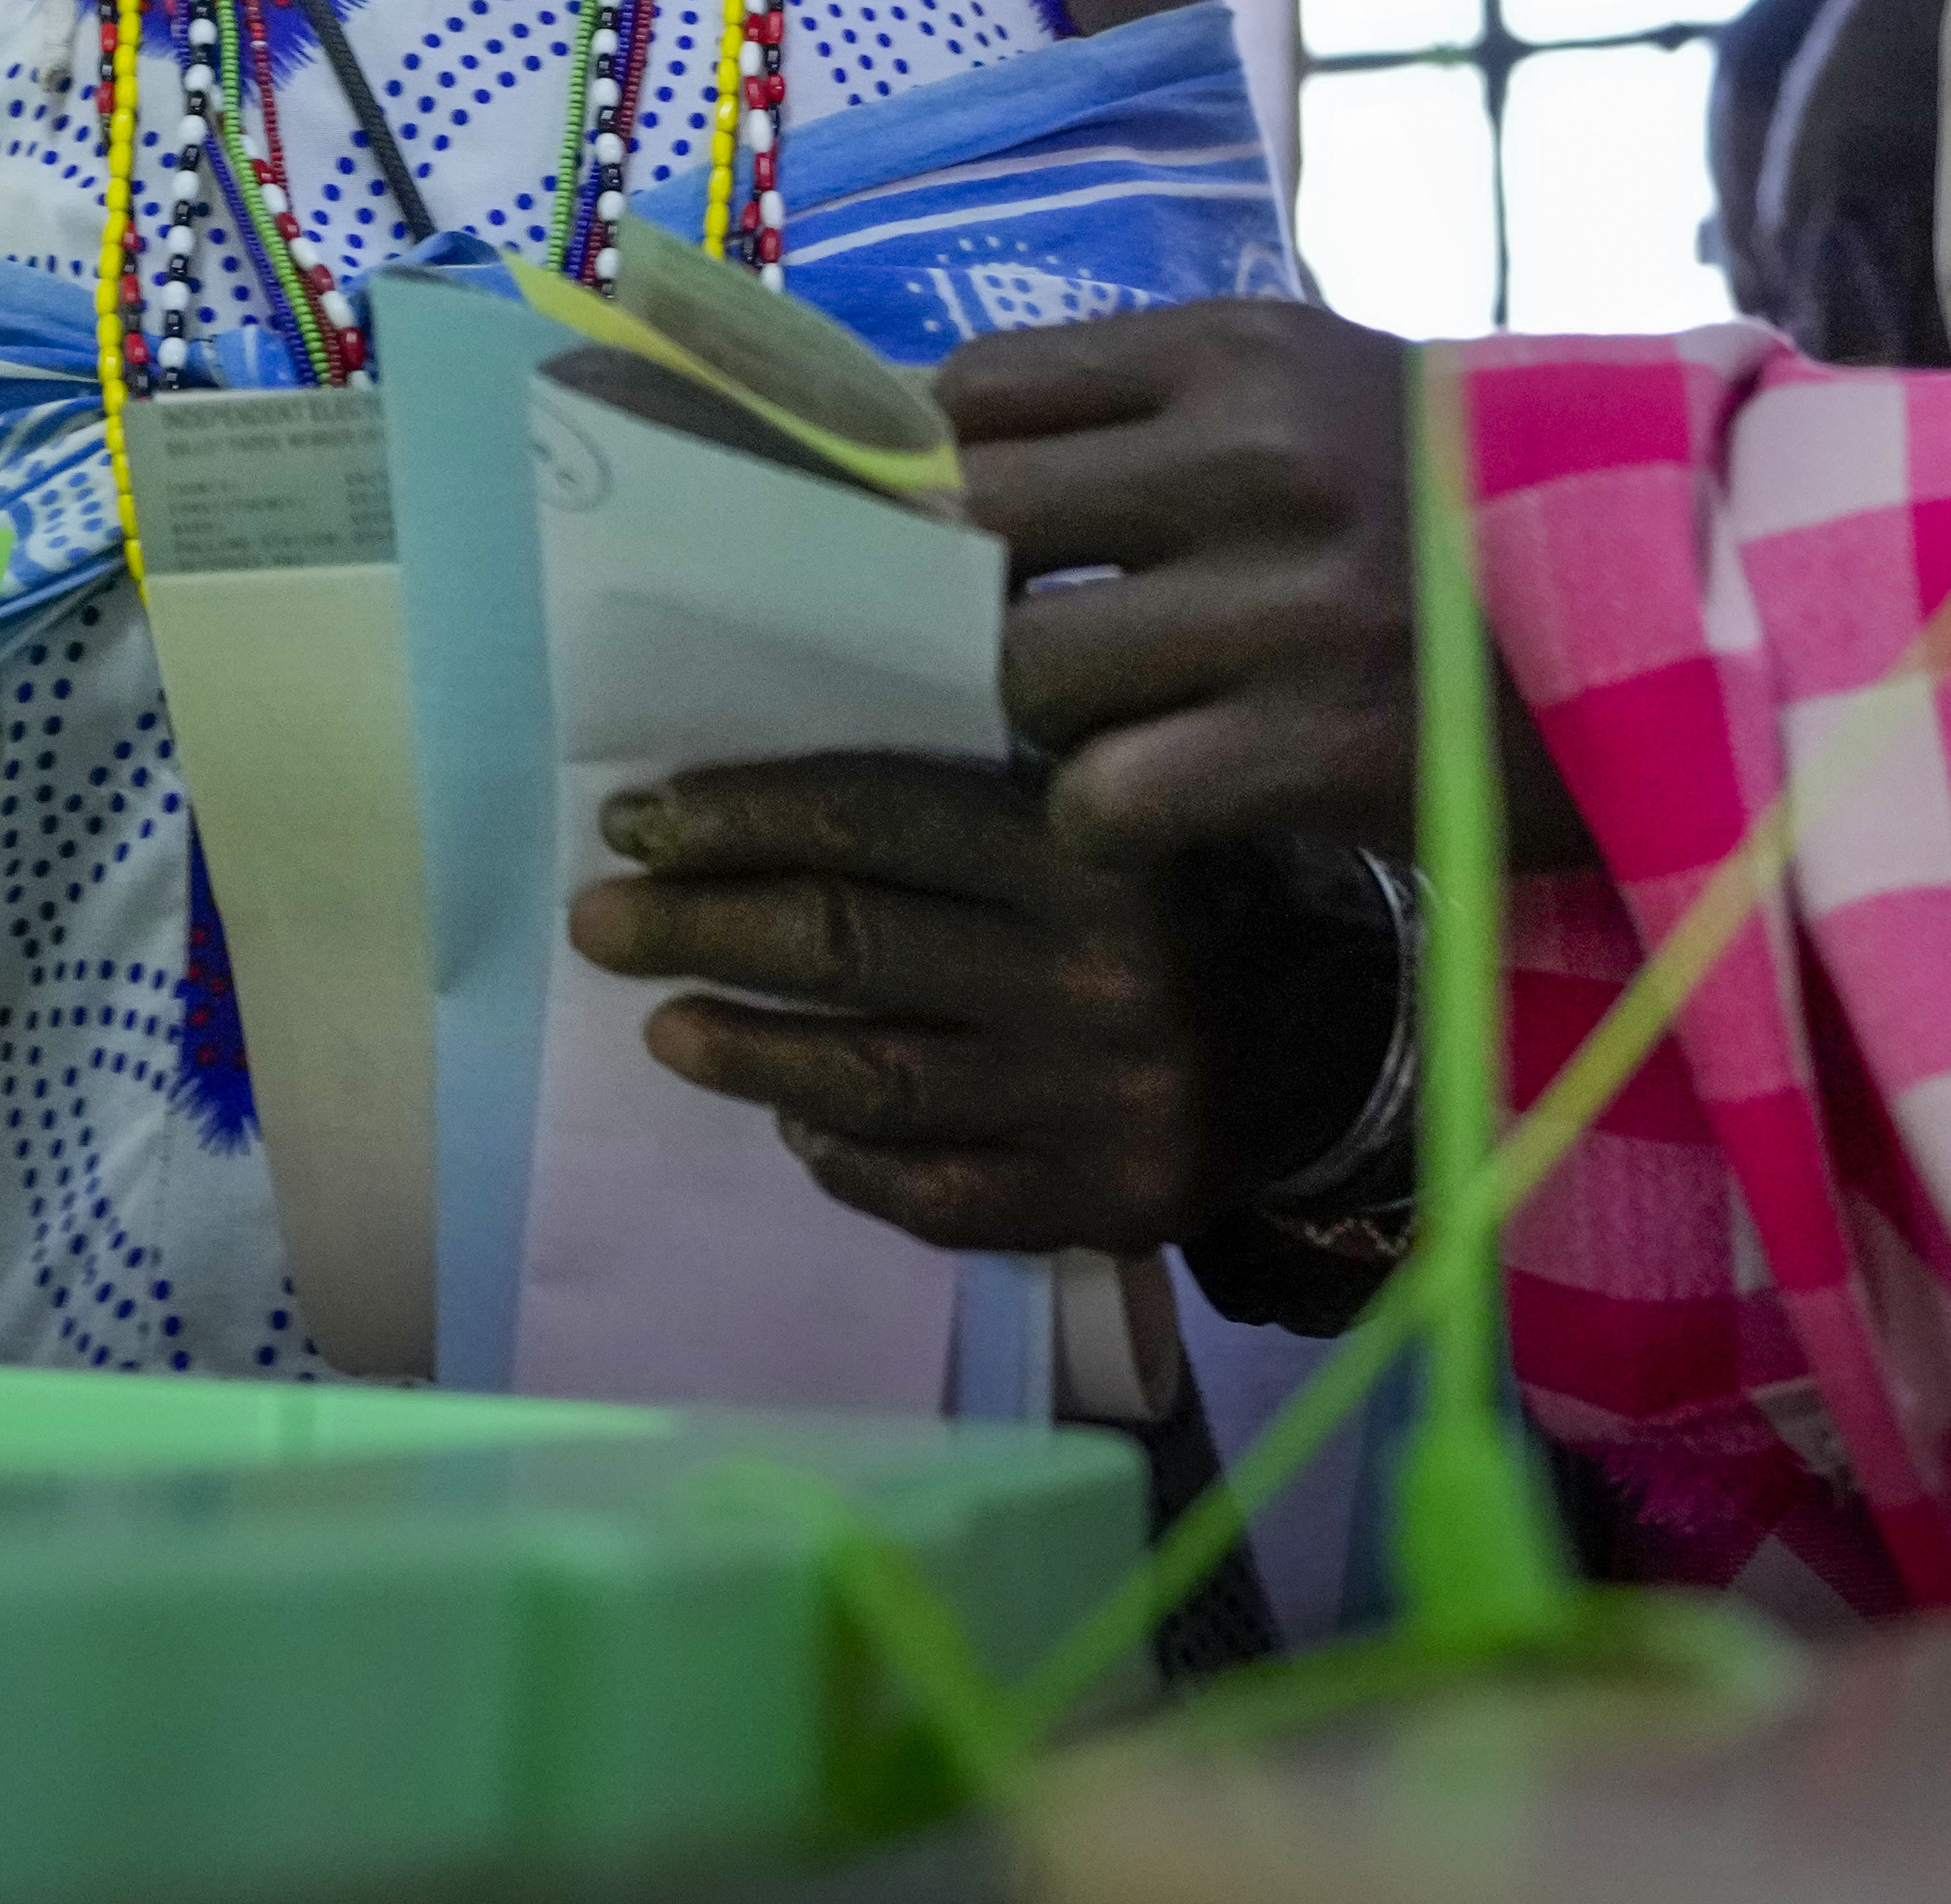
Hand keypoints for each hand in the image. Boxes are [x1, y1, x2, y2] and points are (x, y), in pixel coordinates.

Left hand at [563, 755, 1383, 1254]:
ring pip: (866, 1078)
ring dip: (743, 1049)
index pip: (872, 819)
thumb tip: (774, 748)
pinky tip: (793, 1124)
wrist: (1347, 1038)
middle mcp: (1094, 975)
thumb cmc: (1186, 887)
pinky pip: (931, 1193)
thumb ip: (976, 770)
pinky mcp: (1102, 1202)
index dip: (736, 818)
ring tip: (664, 1024)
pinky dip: (846, 1159)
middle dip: (697, 927)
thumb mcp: (1107, 795)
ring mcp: (1095, 1100)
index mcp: (1089, 846)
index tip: (636, 819)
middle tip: (603, 918)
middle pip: (845, 945)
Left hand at [961, 301, 1588, 870]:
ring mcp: (1292, 605)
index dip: (939, 472)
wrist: (1685, 615)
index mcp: (1241, 352)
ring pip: (1023, 674)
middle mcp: (1256, 459)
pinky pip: (1101, 799)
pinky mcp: (1323, 746)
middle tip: (1014, 640)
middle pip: (974, 529)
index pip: (976, 390)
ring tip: (1113, 722)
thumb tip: (931, 450)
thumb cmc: (1454, 505)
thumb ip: (1148, 414)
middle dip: (965, 600)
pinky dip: (1105, 820)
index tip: (959, 531)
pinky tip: (1163, 804)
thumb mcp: (1317, 396)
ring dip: (1042, 722)